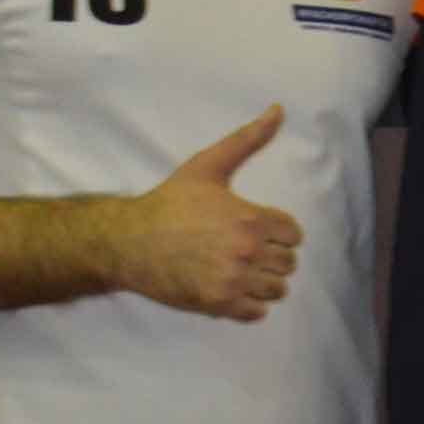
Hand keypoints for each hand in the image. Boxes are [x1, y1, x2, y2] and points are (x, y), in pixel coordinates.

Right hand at [125, 106, 303, 320]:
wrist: (129, 240)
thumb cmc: (169, 202)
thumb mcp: (208, 165)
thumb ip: (248, 139)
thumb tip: (278, 109)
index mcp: (251, 219)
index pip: (294, 234)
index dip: (278, 231)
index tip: (258, 228)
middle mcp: (247, 252)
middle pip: (288, 263)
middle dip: (272, 256)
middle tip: (247, 248)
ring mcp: (233, 281)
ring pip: (277, 290)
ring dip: (264, 281)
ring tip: (241, 269)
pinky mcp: (218, 305)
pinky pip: (257, 313)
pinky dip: (250, 304)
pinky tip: (232, 286)